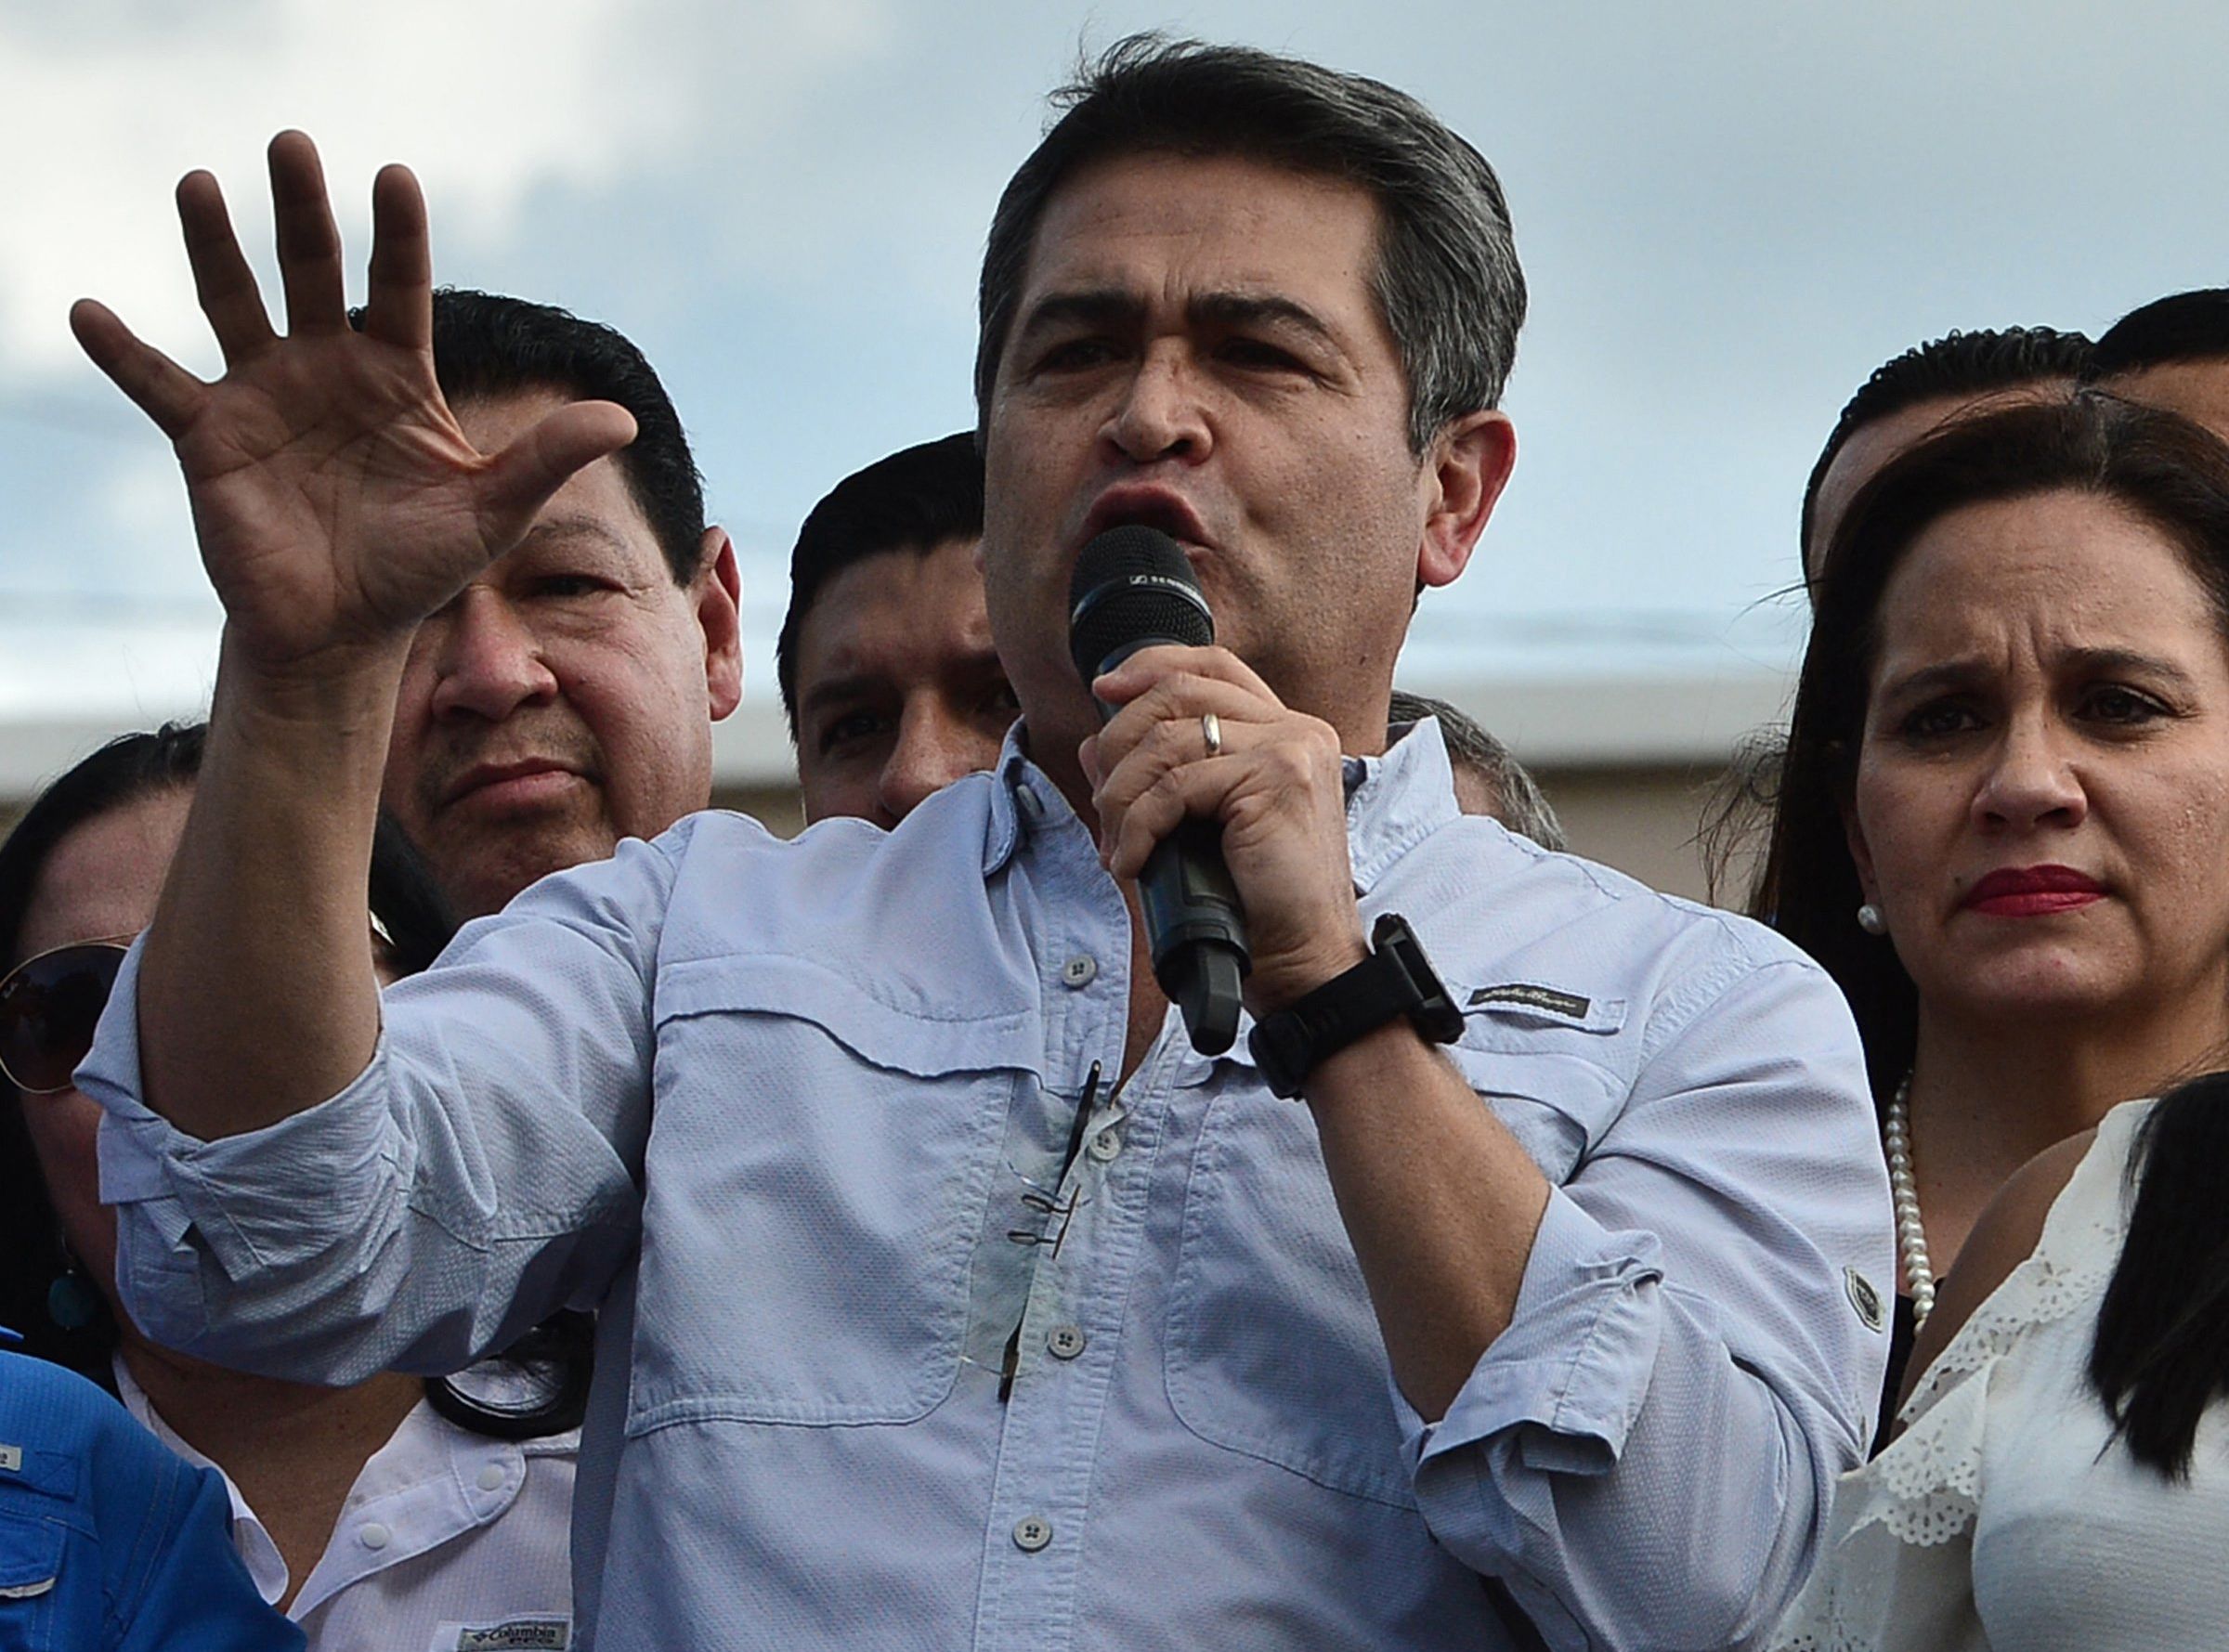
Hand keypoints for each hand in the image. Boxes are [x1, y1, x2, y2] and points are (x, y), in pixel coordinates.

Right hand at [69, 131, 634, 682]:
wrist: (345, 633)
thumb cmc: (419, 567)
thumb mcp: (492, 510)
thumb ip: (547, 458)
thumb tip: (622, 419)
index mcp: (395, 375)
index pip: (400, 288)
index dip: (398, 237)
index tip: (396, 178)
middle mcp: (326, 368)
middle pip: (312, 271)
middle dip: (302, 211)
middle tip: (293, 144)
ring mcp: (264, 396)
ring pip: (233, 302)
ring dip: (212, 245)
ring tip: (196, 181)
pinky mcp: (209, 437)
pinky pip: (159, 384)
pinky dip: (122, 351)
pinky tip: (88, 311)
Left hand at [1082, 645, 1367, 1014]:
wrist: (1305, 959)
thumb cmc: (1260, 903)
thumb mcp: (1200, 826)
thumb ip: (1159, 777)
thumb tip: (1094, 745)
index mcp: (1287, 732)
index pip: (1213, 666)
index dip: (1152, 666)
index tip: (1104, 691)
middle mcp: (1296, 729)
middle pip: (1180, 691)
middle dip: (1120, 743)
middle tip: (1103, 802)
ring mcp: (1291, 749)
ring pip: (1167, 740)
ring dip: (1122, 795)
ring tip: (1118, 842)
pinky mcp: (1277, 780)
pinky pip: (1174, 788)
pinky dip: (1139, 827)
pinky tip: (1135, 862)